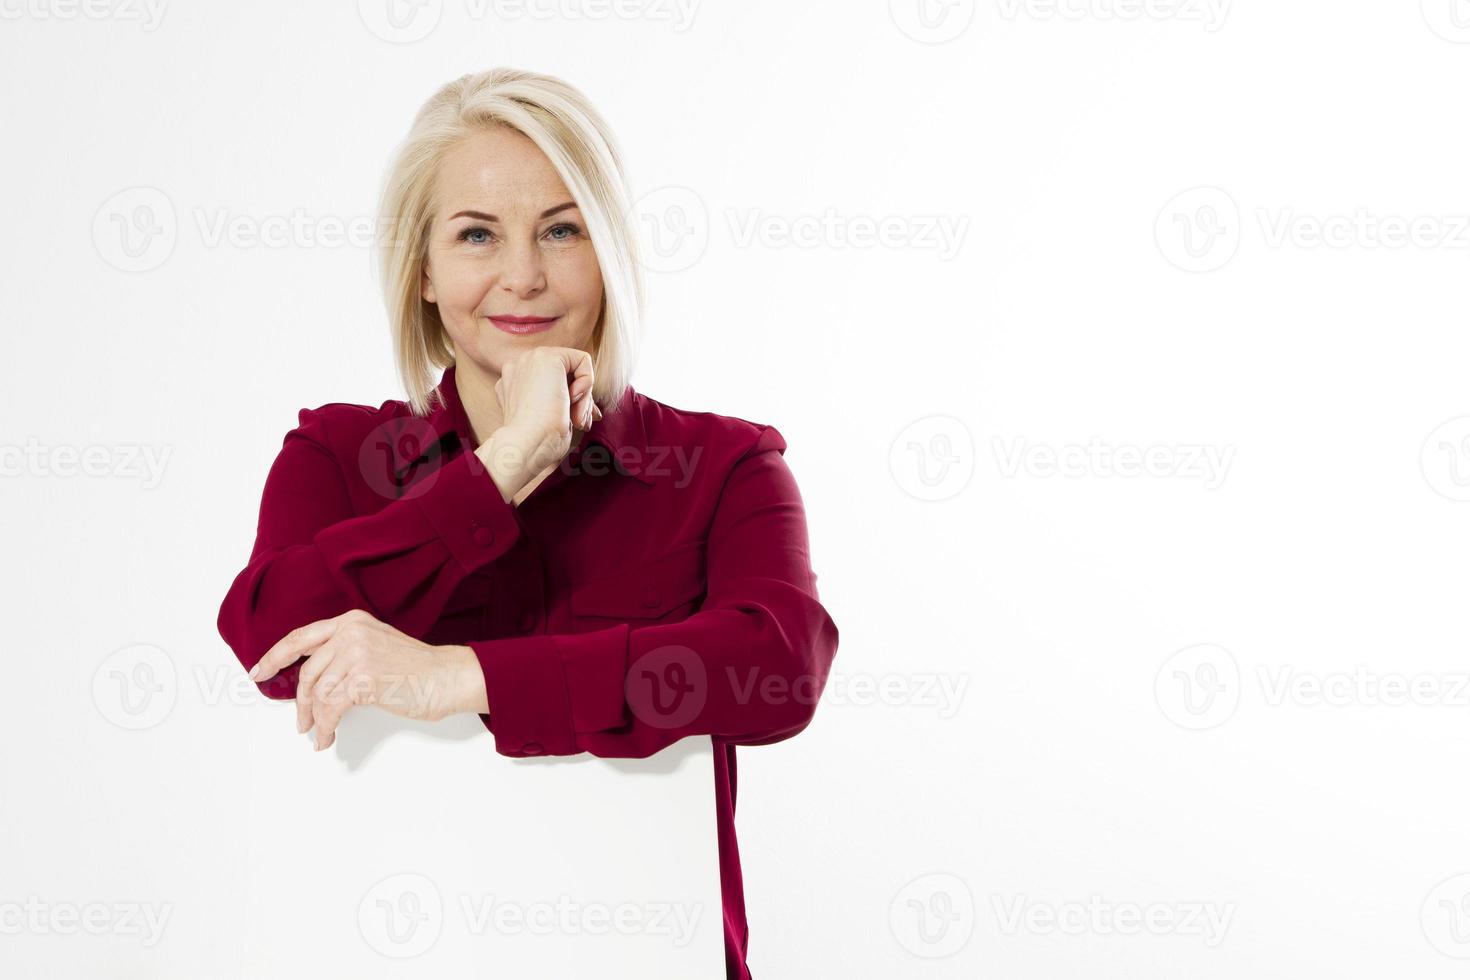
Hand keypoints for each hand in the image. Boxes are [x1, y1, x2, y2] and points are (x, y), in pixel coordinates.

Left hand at [248, 609, 470, 749]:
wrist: (448, 677)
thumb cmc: (417, 668)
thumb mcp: (376, 644)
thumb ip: (344, 650)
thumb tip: (314, 678)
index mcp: (351, 621)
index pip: (300, 637)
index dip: (275, 656)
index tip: (259, 671)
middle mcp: (350, 633)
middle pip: (307, 672)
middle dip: (300, 702)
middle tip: (301, 721)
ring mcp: (356, 654)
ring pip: (317, 693)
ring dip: (314, 719)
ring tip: (320, 732)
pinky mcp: (363, 680)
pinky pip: (330, 709)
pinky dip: (325, 728)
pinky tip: (328, 738)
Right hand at [494, 345, 601, 451]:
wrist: (526, 445)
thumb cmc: (538, 443)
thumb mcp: (551, 421)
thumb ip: (565, 406)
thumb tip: (590, 410)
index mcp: (515, 383)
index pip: (553, 383)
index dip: (572, 400)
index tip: (578, 421)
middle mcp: (519, 368)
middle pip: (565, 375)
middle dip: (581, 399)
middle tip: (581, 422)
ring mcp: (529, 359)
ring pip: (574, 368)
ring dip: (582, 396)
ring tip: (577, 419)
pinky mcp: (546, 356)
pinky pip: (582, 360)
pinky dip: (587, 382)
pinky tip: (571, 401)